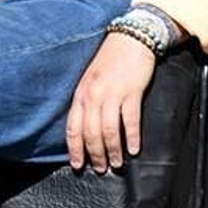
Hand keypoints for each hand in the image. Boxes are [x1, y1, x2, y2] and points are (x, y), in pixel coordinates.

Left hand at [66, 33, 157, 173]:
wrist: (130, 39)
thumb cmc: (111, 60)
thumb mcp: (91, 79)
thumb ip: (87, 101)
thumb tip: (87, 128)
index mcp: (81, 93)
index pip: (73, 127)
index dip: (75, 148)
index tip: (77, 165)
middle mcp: (93, 95)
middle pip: (90, 133)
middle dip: (95, 155)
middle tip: (100, 169)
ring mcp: (112, 93)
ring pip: (108, 130)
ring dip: (113, 151)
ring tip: (117, 164)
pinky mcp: (131, 91)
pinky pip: (130, 120)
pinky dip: (132, 137)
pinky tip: (134, 149)